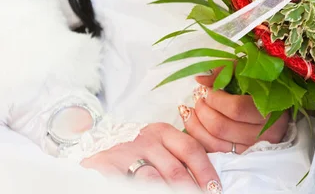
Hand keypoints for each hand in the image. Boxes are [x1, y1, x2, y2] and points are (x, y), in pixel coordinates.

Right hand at [81, 123, 221, 192]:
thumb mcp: (157, 145)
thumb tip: (207, 177)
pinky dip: (145, 191)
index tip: (216, 188)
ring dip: (170, 192)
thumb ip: (177, 155)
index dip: (206, 172)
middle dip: (191, 189)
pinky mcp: (106, 167)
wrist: (92, 145)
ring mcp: (125, 153)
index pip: (191, 149)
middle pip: (175, 169)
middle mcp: (145, 139)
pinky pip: (131, 185)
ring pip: (153, 181)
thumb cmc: (133, 149)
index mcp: (162, 132)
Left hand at [177, 75, 289, 153]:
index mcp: (271, 110)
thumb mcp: (250, 72)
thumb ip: (225, 72)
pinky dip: (201, 139)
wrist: (282, 106)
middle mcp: (265, 133)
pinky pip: (216, 153)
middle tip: (198, 98)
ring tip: (193, 110)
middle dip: (203, 111)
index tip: (206, 90)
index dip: (215, 99)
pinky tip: (195, 125)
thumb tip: (200, 79)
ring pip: (216, 144)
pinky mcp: (244, 156)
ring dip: (197, 126)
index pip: (236, 109)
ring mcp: (254, 148)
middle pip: (222, 127)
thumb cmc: (266, 85)